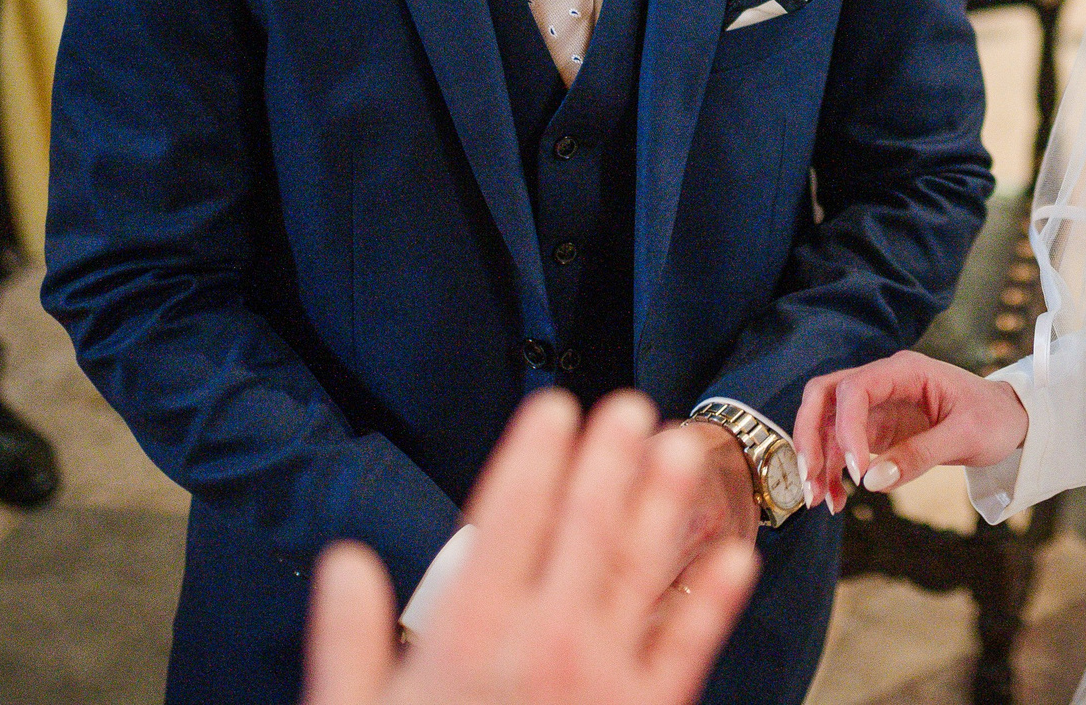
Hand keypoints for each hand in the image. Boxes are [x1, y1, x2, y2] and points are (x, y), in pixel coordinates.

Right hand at [302, 390, 756, 704]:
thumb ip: (348, 638)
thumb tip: (348, 560)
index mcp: (468, 634)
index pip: (507, 518)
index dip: (534, 455)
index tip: (553, 409)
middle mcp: (542, 642)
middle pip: (583, 527)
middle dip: (607, 460)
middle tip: (629, 407)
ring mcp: (601, 680)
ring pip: (639, 570)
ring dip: (665, 503)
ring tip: (685, 448)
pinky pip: (687, 649)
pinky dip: (713, 601)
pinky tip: (737, 558)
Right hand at [793, 350, 1028, 513]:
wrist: (1010, 420)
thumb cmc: (994, 418)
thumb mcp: (966, 436)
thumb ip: (921, 455)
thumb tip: (873, 481)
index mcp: (905, 371)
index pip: (855, 389)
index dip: (847, 429)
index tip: (859, 471)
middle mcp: (884, 382)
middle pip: (825, 396)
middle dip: (810, 435)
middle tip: (810, 476)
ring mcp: (877, 406)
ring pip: (827, 423)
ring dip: (818, 459)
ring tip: (821, 500)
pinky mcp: (878, 430)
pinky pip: (842, 447)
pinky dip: (835, 472)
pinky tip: (837, 499)